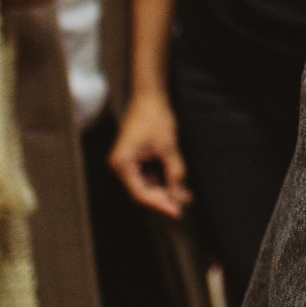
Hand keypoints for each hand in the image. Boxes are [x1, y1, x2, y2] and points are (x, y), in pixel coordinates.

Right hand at [109, 90, 192, 217]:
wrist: (149, 95)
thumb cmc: (155, 118)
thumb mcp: (168, 147)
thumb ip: (174, 172)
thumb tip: (179, 194)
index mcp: (122, 165)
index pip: (140, 193)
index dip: (159, 203)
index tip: (177, 211)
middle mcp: (120, 167)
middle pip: (142, 191)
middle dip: (164, 198)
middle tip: (183, 206)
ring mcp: (127, 163)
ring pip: (147, 183)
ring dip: (165, 189)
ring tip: (185, 197)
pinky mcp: (135, 158)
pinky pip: (148, 174)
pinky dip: (163, 179)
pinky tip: (178, 185)